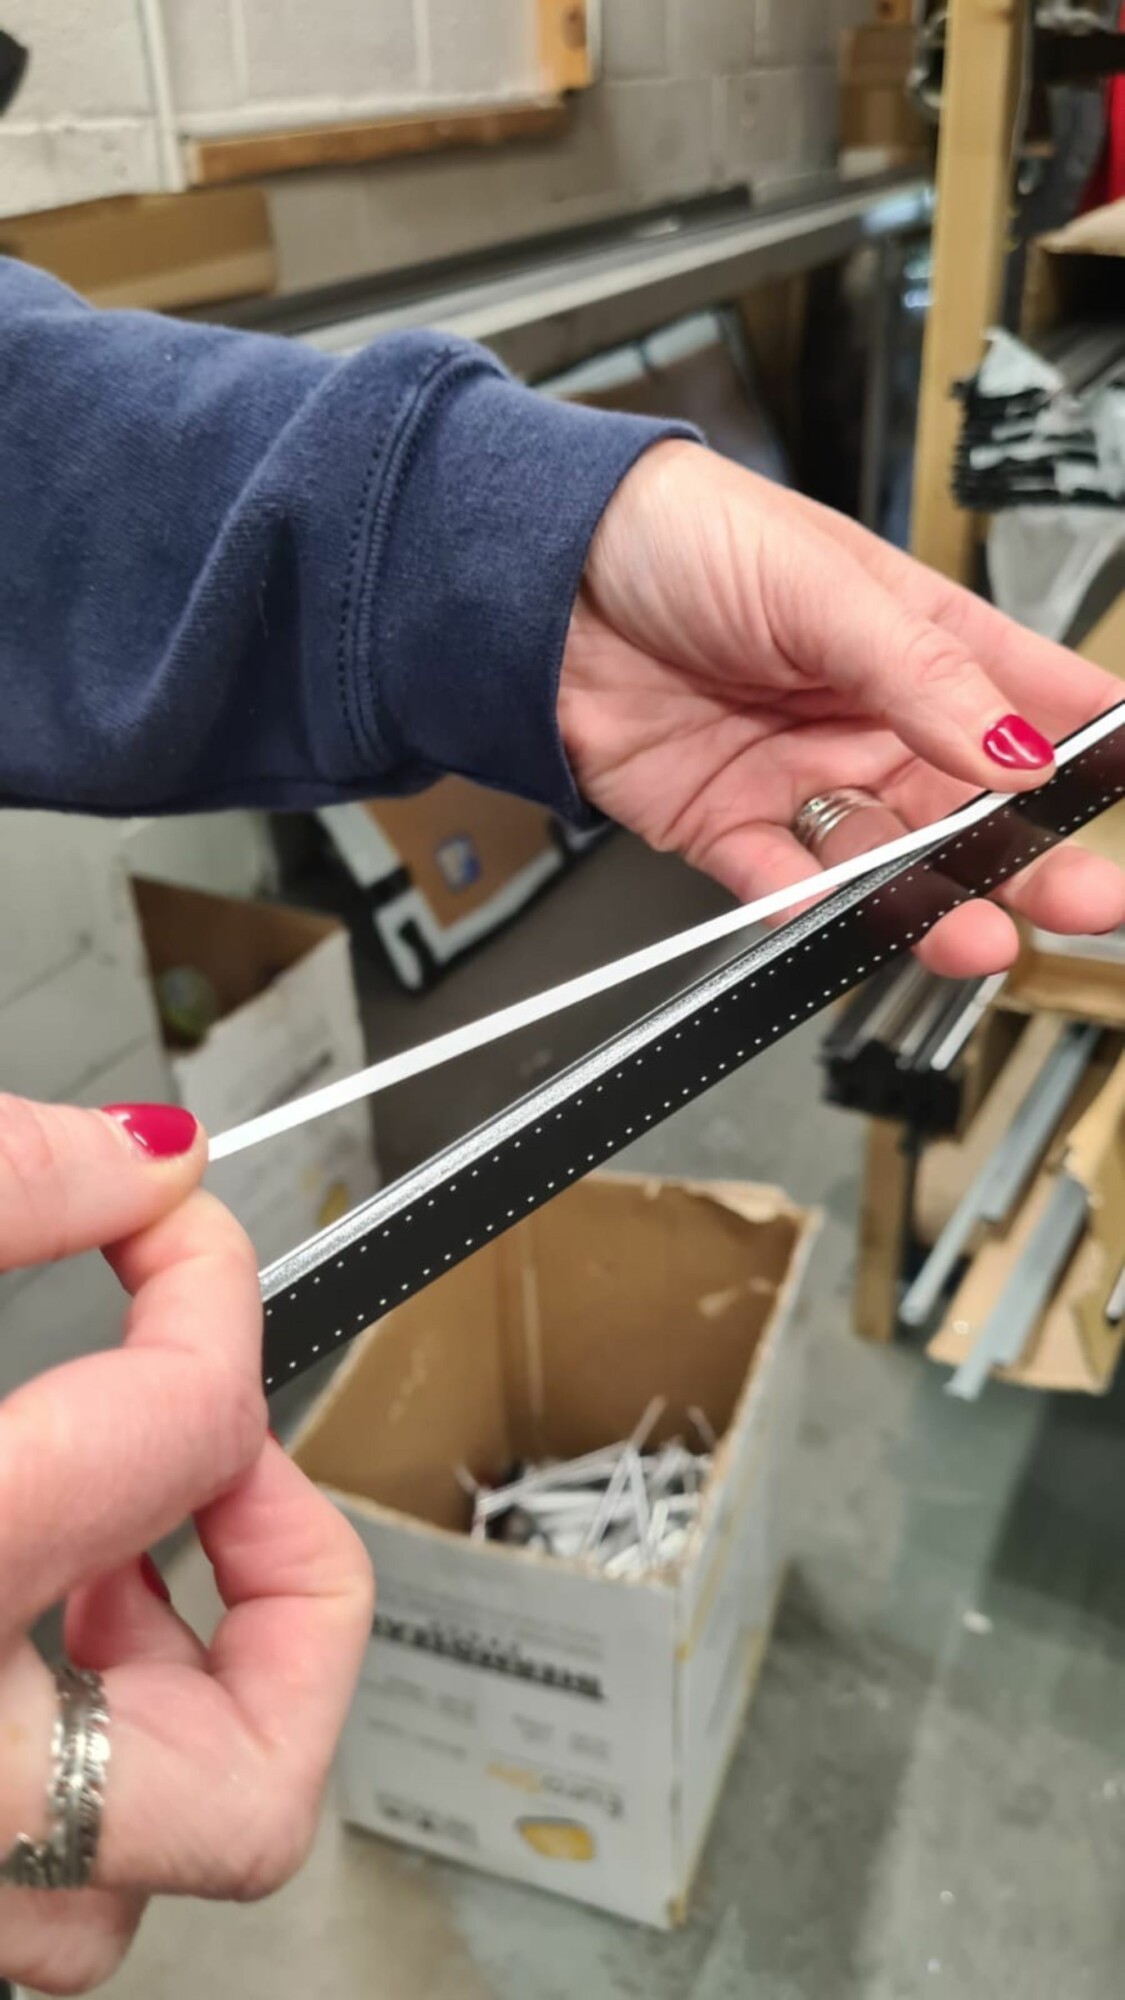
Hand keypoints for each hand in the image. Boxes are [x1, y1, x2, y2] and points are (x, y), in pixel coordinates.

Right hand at [0, 1098, 371, 1994]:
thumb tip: (145, 1157)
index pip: (171, 1437)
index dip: (203, 1289)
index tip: (174, 1223)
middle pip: (240, 1789)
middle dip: (287, 1586)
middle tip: (230, 1453)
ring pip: (157, 1856)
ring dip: (188, 1674)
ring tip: (114, 1542)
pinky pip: (58, 1862)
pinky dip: (92, 1730)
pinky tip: (29, 1609)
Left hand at [560, 442, 1124, 976]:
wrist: (539, 572)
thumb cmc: (681, 532)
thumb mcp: (822, 587)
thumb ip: (923, 678)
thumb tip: (1019, 752)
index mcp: (913, 641)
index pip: (1027, 702)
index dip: (1085, 752)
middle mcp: (866, 717)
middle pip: (968, 806)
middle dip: (1028, 856)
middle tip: (1085, 899)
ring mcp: (798, 774)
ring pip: (883, 858)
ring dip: (928, 898)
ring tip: (973, 931)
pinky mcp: (722, 822)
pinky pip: (776, 878)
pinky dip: (801, 900)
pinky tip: (832, 908)